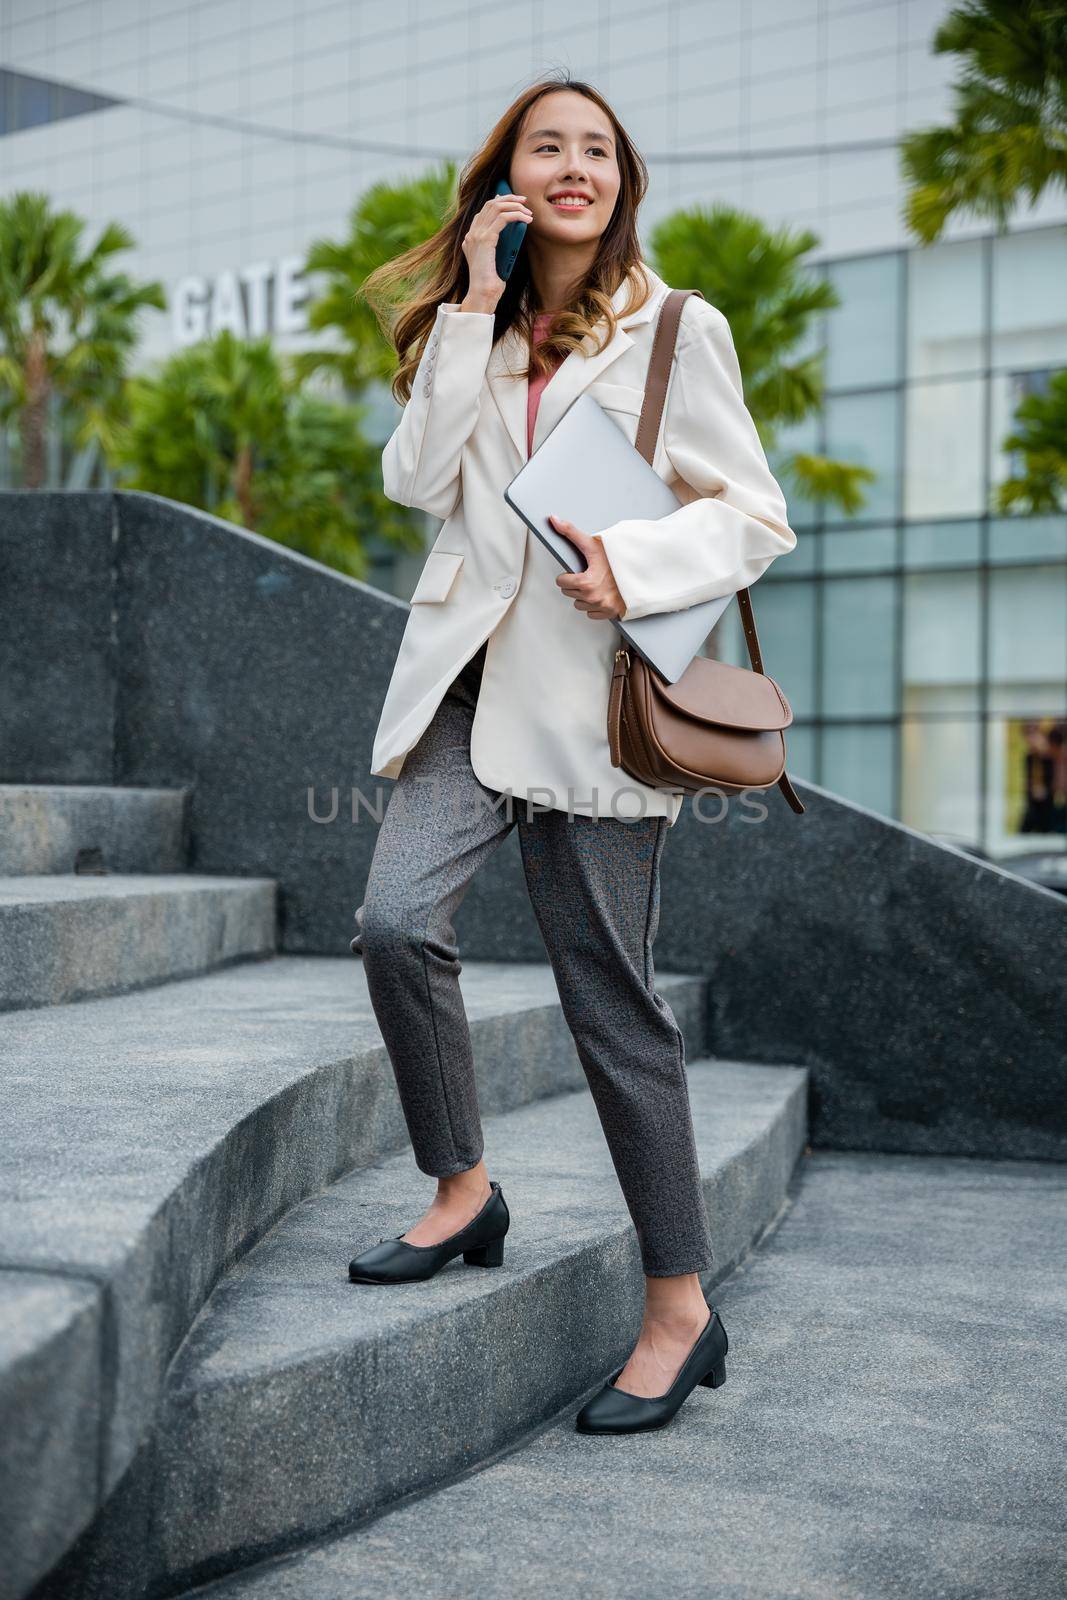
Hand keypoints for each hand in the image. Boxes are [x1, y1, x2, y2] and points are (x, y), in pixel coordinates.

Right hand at [460, 190, 533, 309]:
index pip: (484, 210)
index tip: (514, 201)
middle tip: (524, 201)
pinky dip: (516, 215)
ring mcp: (476, 235)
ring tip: (528, 212)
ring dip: (515, 206)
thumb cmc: (491, 284)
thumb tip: (513, 233)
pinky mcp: (485, 240)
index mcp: (471, 238)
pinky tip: (526, 220)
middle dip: (509, 198)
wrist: (483, 295)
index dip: (500, 201)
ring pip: (496, 207)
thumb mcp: (495, 260)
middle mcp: (471, 234)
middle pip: (490, 204)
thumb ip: (498, 246)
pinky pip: (503, 218)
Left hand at [548, 516, 626, 620]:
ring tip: (596, 583)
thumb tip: (553, 520)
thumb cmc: (619, 557)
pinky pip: (592, 613)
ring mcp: (602, 606)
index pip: (562, 582)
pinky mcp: (610, 613)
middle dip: (575, 584)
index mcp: (586, 582)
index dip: (567, 574)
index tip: (577, 570)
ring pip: (579, 604)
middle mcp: (593, 597)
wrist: (642, 568)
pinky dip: (595, 605)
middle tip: (588, 574)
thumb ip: (571, 532)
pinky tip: (602, 593)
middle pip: (569, 593)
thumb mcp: (593, 544)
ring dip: (584, 596)